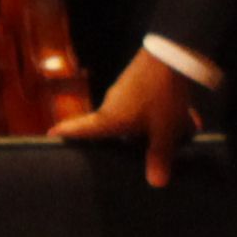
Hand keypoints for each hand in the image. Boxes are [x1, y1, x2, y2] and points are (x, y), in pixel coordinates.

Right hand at [50, 47, 203, 185]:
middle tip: (147, 152)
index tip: (51, 135)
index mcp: (109, 118)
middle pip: (115, 128)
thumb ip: (159, 156)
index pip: (81, 129)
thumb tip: (156, 184)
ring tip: (181, 131)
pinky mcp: (139, 80)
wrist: (172, 52)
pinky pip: (147, 104)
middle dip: (135, 141)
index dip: (66, 133)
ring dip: (156, 125)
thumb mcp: (164, 129)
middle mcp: (111, 104)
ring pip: (137, 116)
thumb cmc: (160, 94)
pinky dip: (162, 113)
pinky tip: (185, 116)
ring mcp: (125, 90)